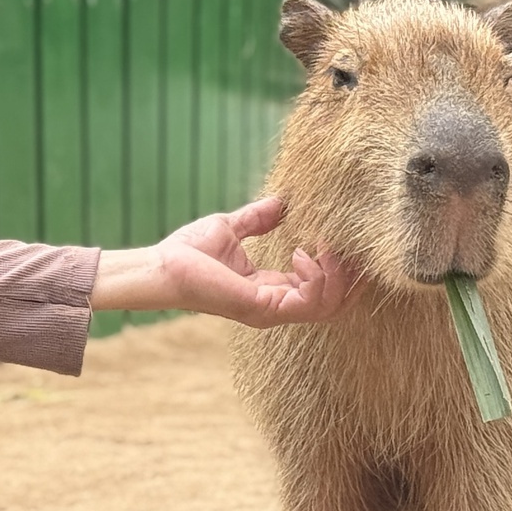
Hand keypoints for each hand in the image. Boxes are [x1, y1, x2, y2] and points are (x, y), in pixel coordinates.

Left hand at [91, 197, 351, 327]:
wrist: (160, 265)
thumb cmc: (188, 251)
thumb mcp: (231, 228)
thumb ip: (259, 218)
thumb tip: (283, 200)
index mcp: (272, 289)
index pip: (323, 289)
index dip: (341, 265)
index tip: (341, 236)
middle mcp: (276, 305)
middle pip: (336, 303)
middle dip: (351, 276)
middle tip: (349, 245)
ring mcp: (271, 310)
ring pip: (329, 306)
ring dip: (337, 274)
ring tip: (327, 247)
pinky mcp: (261, 307)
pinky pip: (308, 302)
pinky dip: (316, 277)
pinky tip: (304, 253)